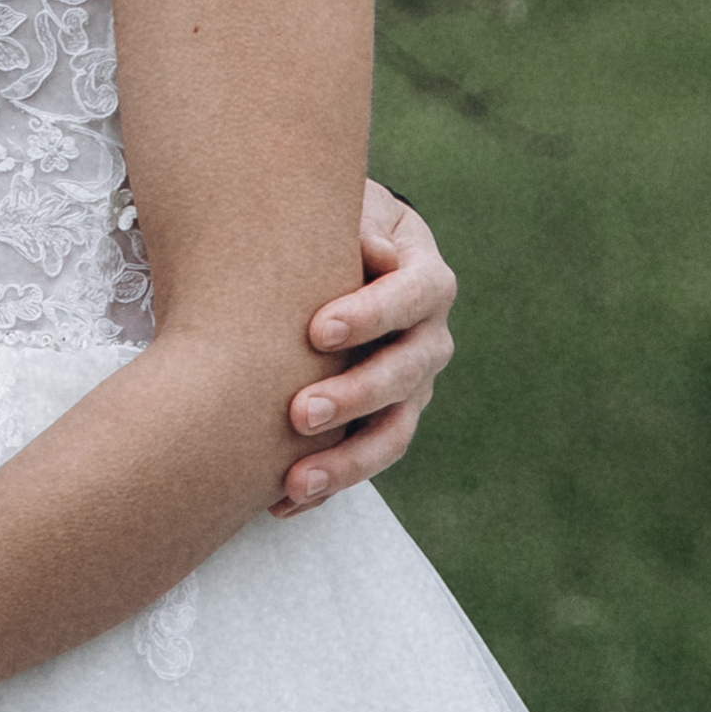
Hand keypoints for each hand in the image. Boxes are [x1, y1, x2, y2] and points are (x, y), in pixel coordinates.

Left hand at [277, 181, 456, 516]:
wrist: (337, 253)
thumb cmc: (333, 226)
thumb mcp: (346, 208)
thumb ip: (353, 222)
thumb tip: (369, 247)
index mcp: (425, 278)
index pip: (413, 296)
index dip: (371, 314)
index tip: (317, 331)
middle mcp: (429, 337)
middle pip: (406, 373)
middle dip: (353, 396)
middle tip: (297, 412)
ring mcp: (412, 386)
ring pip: (394, 432)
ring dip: (346, 461)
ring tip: (294, 480)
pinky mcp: (386, 420)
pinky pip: (364, 459)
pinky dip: (327, 484)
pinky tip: (280, 503)